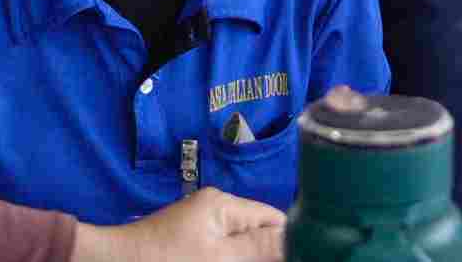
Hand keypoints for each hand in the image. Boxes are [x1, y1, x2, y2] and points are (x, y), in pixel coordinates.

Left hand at [98, 188, 286, 261]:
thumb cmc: (163, 261)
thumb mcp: (218, 258)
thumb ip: (259, 249)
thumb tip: (298, 238)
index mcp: (224, 205)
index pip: (273, 219)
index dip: (285, 241)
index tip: (294, 257)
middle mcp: (215, 210)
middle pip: (257, 235)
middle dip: (261, 255)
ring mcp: (200, 228)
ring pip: (240, 246)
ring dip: (244, 259)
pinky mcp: (189, 243)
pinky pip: (221, 251)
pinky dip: (226, 260)